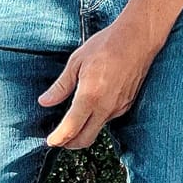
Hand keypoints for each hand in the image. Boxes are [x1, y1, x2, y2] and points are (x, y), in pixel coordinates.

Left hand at [38, 20, 161, 149]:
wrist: (137, 39)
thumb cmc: (106, 45)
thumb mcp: (76, 61)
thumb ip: (61, 86)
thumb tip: (44, 101)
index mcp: (90, 96)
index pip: (70, 129)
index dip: (57, 139)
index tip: (49, 141)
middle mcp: (105, 107)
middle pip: (85, 139)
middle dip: (69, 143)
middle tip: (58, 139)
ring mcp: (118, 107)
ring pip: (98, 130)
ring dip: (84, 131)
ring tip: (73, 122)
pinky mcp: (127, 105)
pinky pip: (108, 119)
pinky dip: (97, 119)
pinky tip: (91, 108)